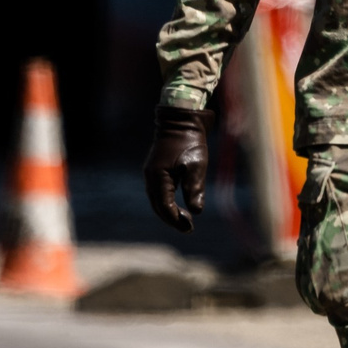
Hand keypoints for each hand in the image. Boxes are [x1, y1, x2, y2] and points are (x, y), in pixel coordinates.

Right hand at [143, 105, 210, 231]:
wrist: (181, 120)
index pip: (164, 206)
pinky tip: (178, 206)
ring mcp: (151, 173)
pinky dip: (167, 202)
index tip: (190, 227)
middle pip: (158, 206)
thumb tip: (197, 211)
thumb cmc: (189, 141)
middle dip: (172, 219)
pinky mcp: (155, 170)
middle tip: (188, 227)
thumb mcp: (196, 165)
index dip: (176, 220)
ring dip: (169, 212)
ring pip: (157, 200)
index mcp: (158, 177)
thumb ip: (194, 188)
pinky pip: (158, 192)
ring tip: (185, 219)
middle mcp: (150, 177)